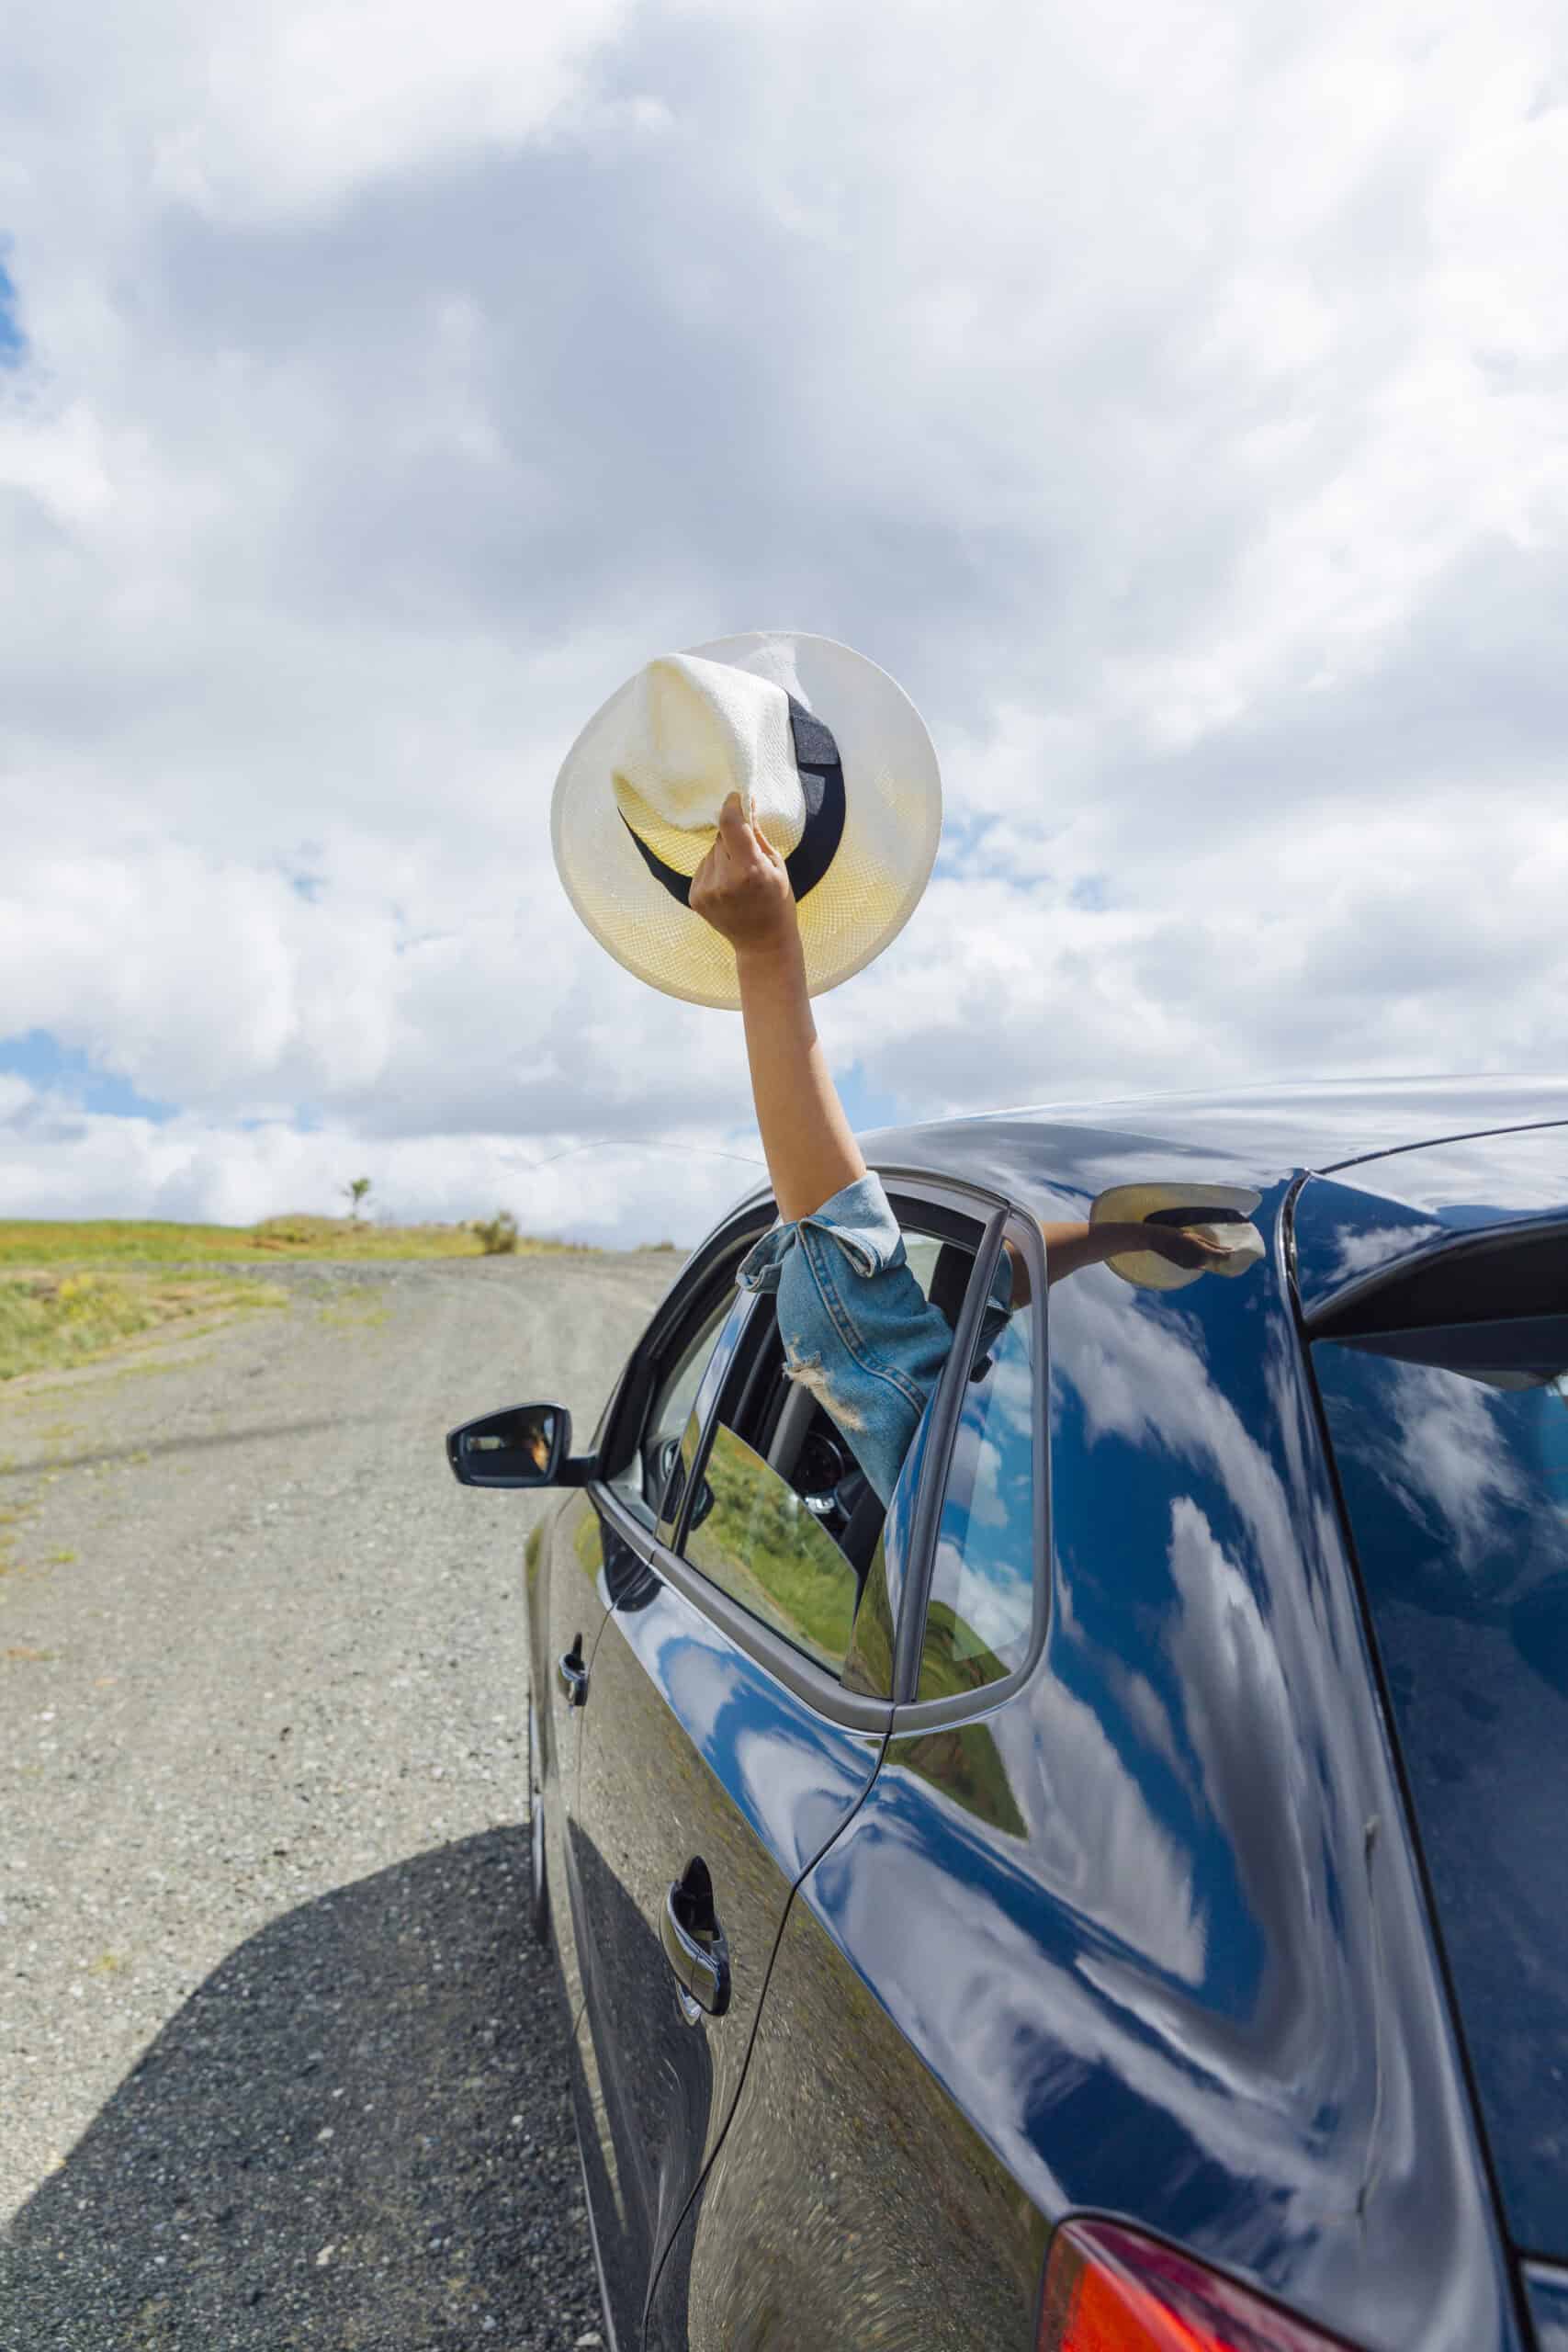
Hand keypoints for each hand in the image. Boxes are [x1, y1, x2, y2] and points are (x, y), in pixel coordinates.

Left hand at [689, 792, 797, 957]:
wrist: (763, 943)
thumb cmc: (777, 903)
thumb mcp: (776, 866)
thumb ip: (757, 835)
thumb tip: (747, 804)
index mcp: (750, 870)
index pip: (730, 824)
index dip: (732, 806)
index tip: (736, 798)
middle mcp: (724, 880)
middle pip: (721, 838)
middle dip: (733, 838)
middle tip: (748, 857)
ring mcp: (706, 890)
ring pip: (711, 852)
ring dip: (723, 856)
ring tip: (739, 878)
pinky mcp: (695, 897)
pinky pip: (703, 867)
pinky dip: (715, 870)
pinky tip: (728, 888)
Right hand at [1140, 1224, 1242, 1271]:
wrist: (1158, 1240)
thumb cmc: (1177, 1234)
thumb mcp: (1196, 1237)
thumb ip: (1212, 1245)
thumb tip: (1228, 1250)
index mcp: (1202, 1253)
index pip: (1222, 1257)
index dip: (1229, 1255)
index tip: (1234, 1251)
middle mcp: (1198, 1262)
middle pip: (1216, 1262)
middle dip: (1221, 1257)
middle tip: (1227, 1250)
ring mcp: (1191, 1266)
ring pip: (1208, 1264)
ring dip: (1212, 1259)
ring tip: (1215, 1251)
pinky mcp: (1186, 1267)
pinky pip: (1199, 1265)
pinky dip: (1203, 1260)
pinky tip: (1201, 1253)